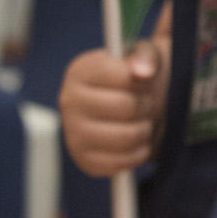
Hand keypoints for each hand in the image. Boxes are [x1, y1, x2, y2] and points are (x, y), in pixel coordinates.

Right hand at [59, 41, 168, 176]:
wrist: (132, 108)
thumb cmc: (138, 79)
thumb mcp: (146, 56)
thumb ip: (147, 55)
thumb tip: (142, 72)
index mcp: (81, 70)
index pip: (123, 76)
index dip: (144, 79)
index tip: (142, 80)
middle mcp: (69, 101)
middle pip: (126, 107)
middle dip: (147, 105)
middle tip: (145, 102)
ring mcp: (73, 133)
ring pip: (127, 136)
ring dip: (145, 129)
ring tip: (141, 120)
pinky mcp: (83, 160)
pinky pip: (122, 162)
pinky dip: (139, 152)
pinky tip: (136, 140)